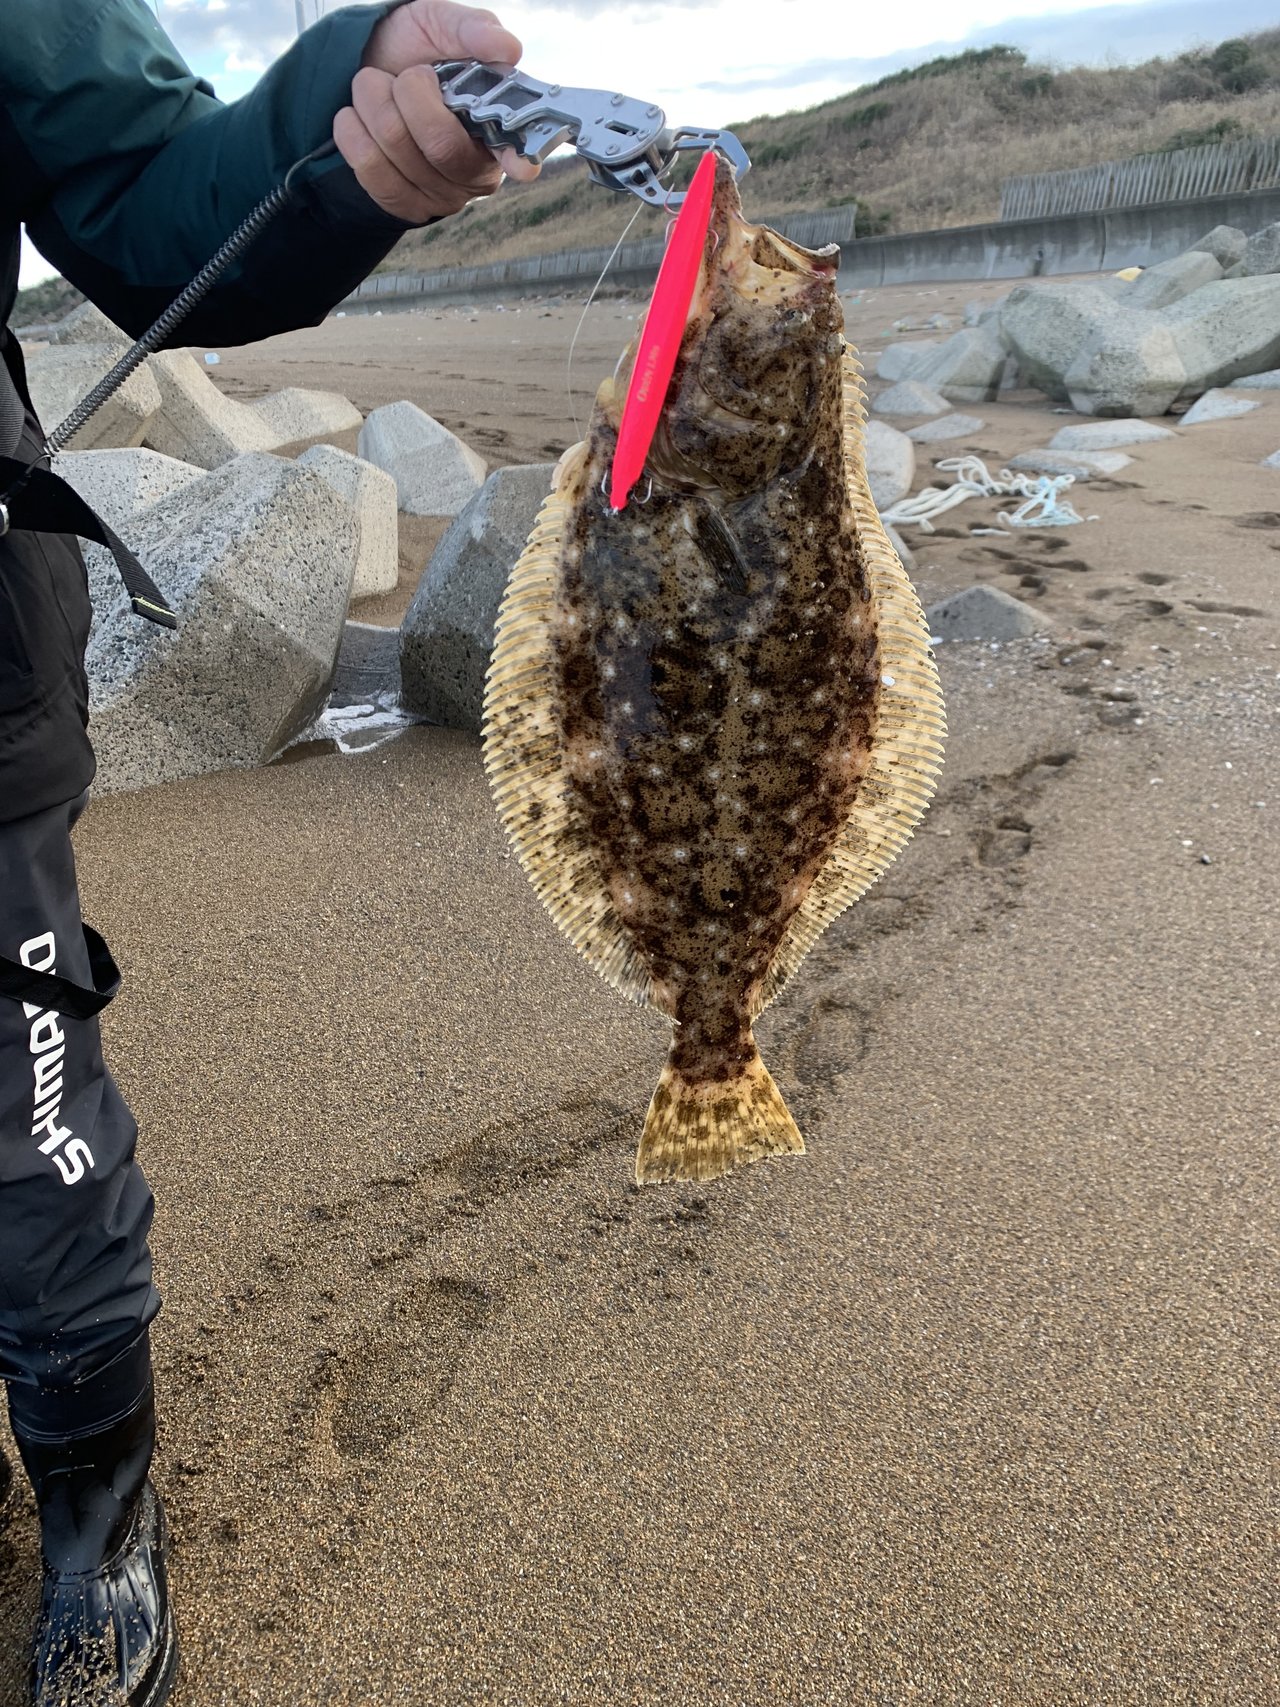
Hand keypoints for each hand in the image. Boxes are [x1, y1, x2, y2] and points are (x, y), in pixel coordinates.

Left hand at [333, 1, 540, 223]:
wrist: (369, 65)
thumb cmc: (417, 49)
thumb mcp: (444, 25)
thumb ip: (474, 30)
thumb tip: (509, 49)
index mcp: (497, 129)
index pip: (517, 152)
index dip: (519, 159)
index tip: (520, 165)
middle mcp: (474, 172)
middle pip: (441, 145)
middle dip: (408, 94)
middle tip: (405, 75)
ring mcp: (439, 195)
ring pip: (397, 150)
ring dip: (373, 102)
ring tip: (376, 87)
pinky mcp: (402, 206)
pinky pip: (369, 169)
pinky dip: (351, 130)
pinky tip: (358, 116)